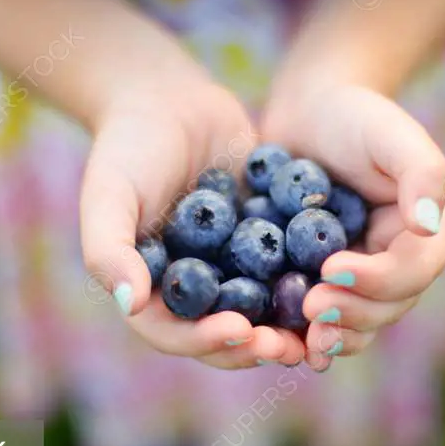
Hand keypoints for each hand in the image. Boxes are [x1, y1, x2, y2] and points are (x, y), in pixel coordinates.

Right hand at [81, 75, 305, 368]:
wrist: (167, 98)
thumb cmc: (127, 146)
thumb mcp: (109, 195)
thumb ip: (109, 250)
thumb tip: (129, 303)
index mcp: (149, 288)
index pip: (174, 334)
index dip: (205, 341)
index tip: (240, 330)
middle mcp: (189, 288)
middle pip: (222, 334)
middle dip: (254, 346)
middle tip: (287, 347)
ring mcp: (228, 267)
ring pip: (259, 312)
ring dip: (285, 328)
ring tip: (315, 330)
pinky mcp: (262, 242)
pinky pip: (285, 271)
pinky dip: (306, 283)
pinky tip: (335, 284)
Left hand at [262, 83, 444, 370]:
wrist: (308, 113)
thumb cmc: (355, 115)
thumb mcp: (391, 134)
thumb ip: (421, 174)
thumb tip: (428, 226)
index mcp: (424, 235)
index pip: (411, 271)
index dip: (377, 279)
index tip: (333, 268)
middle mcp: (396, 265)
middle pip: (385, 309)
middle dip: (351, 314)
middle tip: (311, 306)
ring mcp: (358, 279)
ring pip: (354, 325)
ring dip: (330, 338)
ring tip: (301, 343)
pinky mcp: (318, 283)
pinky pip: (316, 320)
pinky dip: (300, 337)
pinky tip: (276, 343)